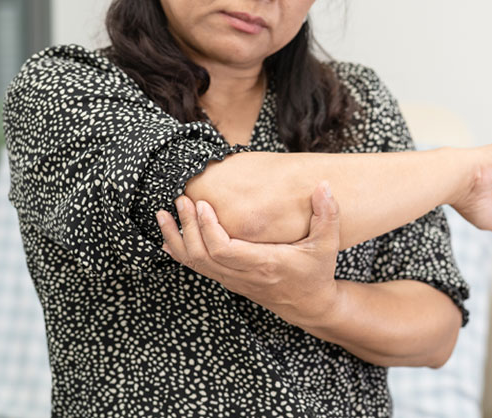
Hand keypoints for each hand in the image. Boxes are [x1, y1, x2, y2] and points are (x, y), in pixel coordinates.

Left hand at [156, 182, 340, 327]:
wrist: (309, 305)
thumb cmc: (316, 272)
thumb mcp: (328, 244)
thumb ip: (328, 215)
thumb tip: (324, 186)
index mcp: (264, 264)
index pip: (224, 250)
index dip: (207, 229)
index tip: (201, 204)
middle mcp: (243, 274)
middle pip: (202, 256)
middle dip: (186, 227)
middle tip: (181, 199)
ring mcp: (232, 279)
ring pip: (194, 264)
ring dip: (176, 239)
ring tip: (163, 214)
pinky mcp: (228, 280)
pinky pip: (197, 268)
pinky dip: (179, 253)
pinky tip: (167, 238)